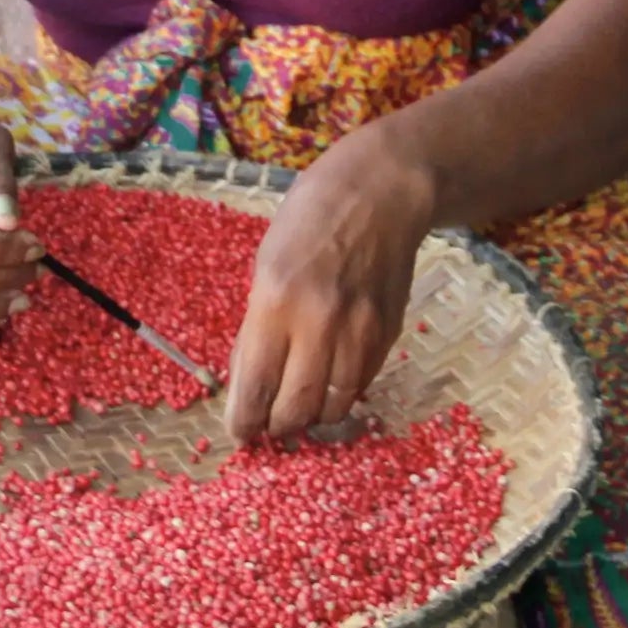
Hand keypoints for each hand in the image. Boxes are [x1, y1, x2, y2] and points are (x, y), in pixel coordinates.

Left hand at [224, 126, 435, 441]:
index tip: (240, 433)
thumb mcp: (266, 263)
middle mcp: (318, 321)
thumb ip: (260, 321)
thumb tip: (249, 379)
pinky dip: (340, 396)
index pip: (256, 384)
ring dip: (311, 419)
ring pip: (333, 407)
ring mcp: (359, 331)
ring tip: (296, 413)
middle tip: (267, 429)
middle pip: (296, 408)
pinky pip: (360, 385)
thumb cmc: (310, 218)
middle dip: (277, 429)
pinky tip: (327, 386)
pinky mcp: (387, 334)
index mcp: (275, 299)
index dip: (245, 420)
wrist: (380, 194)